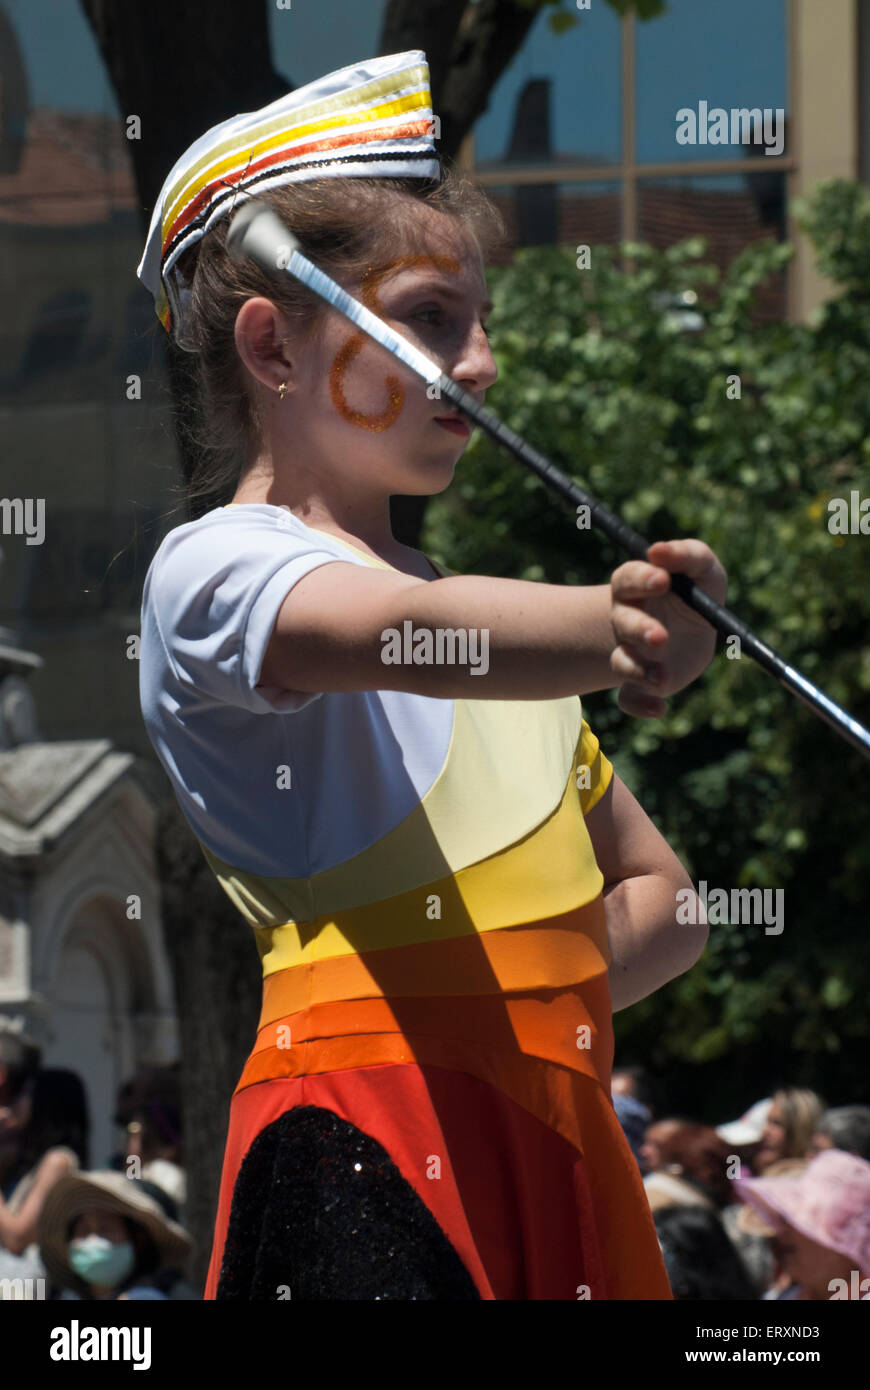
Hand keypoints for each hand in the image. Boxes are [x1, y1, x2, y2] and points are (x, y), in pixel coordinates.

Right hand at [610, 539, 726, 717]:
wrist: (695, 630)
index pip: (628, 579)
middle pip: (622, 623)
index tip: (662, 580)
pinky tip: (660, 709)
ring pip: (622, 662)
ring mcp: (632, 654)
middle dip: (639, 630)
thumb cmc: (697, 591)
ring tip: (663, 677)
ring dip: (639, 671)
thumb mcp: (702, 568)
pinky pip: (630, 699)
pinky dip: (641, 706)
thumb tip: (658, 551)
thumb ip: (687, 554)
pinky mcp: (641, 684)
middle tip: (660, 637)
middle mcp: (626, 621)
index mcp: (637, 588)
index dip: (641, 579)